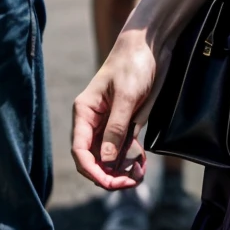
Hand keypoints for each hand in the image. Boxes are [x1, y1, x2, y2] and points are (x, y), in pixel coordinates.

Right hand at [72, 28, 160, 188]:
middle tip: (129, 183)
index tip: (109, 181)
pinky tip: (141, 166)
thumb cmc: (133, 64)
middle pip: (93, 158)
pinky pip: (123, 150)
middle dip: (108, 175)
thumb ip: (116, 128)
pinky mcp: (126, 124)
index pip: (80, 150)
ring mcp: (109, 124)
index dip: (92, 170)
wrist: (150, 46)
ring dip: (121, 172)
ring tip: (138, 177)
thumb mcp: (126, 96)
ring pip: (108, 158)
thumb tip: (104, 159)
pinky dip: (131, 162)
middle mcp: (93, 122)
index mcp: (85, 113)